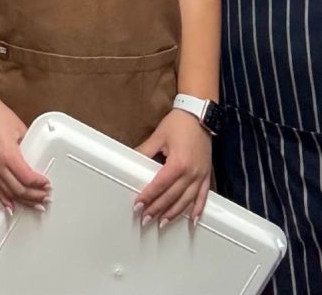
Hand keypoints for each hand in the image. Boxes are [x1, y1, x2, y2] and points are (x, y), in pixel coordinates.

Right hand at [0, 96, 49, 211]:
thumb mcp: (21, 129)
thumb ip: (29, 145)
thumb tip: (37, 157)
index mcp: (9, 155)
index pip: (27, 178)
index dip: (39, 184)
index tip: (48, 184)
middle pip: (19, 190)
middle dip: (34, 196)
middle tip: (45, 197)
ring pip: (8, 193)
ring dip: (23, 201)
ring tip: (35, 205)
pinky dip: (5, 200)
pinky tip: (12, 206)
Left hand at [134, 109, 212, 225]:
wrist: (198, 115)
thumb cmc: (178, 124)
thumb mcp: (158, 136)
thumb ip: (145, 151)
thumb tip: (131, 160)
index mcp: (178, 163)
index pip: (160, 185)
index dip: (148, 196)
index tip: (138, 205)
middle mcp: (191, 173)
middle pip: (172, 196)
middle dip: (158, 209)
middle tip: (146, 218)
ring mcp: (200, 175)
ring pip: (187, 200)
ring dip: (174, 213)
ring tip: (163, 222)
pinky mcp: (206, 175)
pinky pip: (203, 196)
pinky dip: (198, 209)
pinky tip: (192, 220)